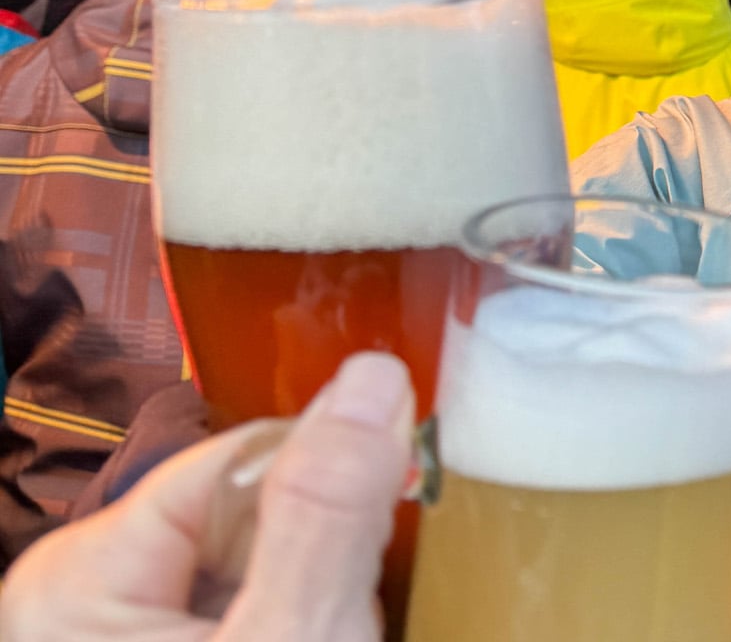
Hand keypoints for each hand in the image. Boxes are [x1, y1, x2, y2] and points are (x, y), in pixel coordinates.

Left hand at [0, 352, 413, 641]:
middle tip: (348, 621)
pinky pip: (251, 596)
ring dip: (319, 588)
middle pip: (254, 505)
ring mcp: (121, 628)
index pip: (237, 455)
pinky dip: (301, 617)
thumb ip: (326, 515)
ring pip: (264, 553)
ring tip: (340, 635)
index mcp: (78, 574)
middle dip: (321, 551)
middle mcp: (85, 589)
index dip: (327, 484)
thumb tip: (373, 378)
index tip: (389, 524)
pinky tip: (319, 638)